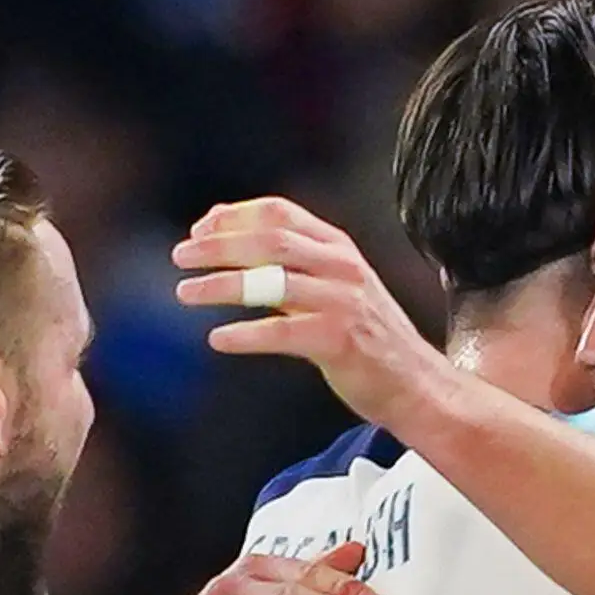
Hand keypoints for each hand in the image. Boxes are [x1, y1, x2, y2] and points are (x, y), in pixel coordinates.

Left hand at [175, 198, 455, 431]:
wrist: (414, 382)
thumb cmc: (366, 335)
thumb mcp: (335, 284)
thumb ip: (291, 262)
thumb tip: (227, 233)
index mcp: (337, 246)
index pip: (277, 212)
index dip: (232, 216)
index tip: (198, 230)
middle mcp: (340, 266)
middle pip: (267, 240)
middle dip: (217, 245)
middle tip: (180, 257)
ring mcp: (341, 302)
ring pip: (269, 282)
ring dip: (219, 285)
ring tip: (185, 292)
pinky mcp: (338, 341)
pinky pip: (280, 333)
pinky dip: (244, 334)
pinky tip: (217, 338)